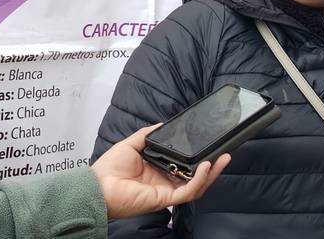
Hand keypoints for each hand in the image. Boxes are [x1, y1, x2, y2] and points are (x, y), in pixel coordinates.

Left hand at [91, 124, 230, 218]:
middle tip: (225, 154)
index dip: (199, 158)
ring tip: (221, 159)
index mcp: (159, 170)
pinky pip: (187, 191)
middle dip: (213, 167)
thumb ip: (149, 135)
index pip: (186, 166)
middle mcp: (165, 182)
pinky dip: (199, 180)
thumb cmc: (109, 168)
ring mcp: (166, 191)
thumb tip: (162, 124)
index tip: (210, 146)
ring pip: (196, 186)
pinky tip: (205, 167)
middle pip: (196, 177)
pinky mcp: (164, 198)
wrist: (97, 184)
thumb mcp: (132, 143)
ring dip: (211, 174)